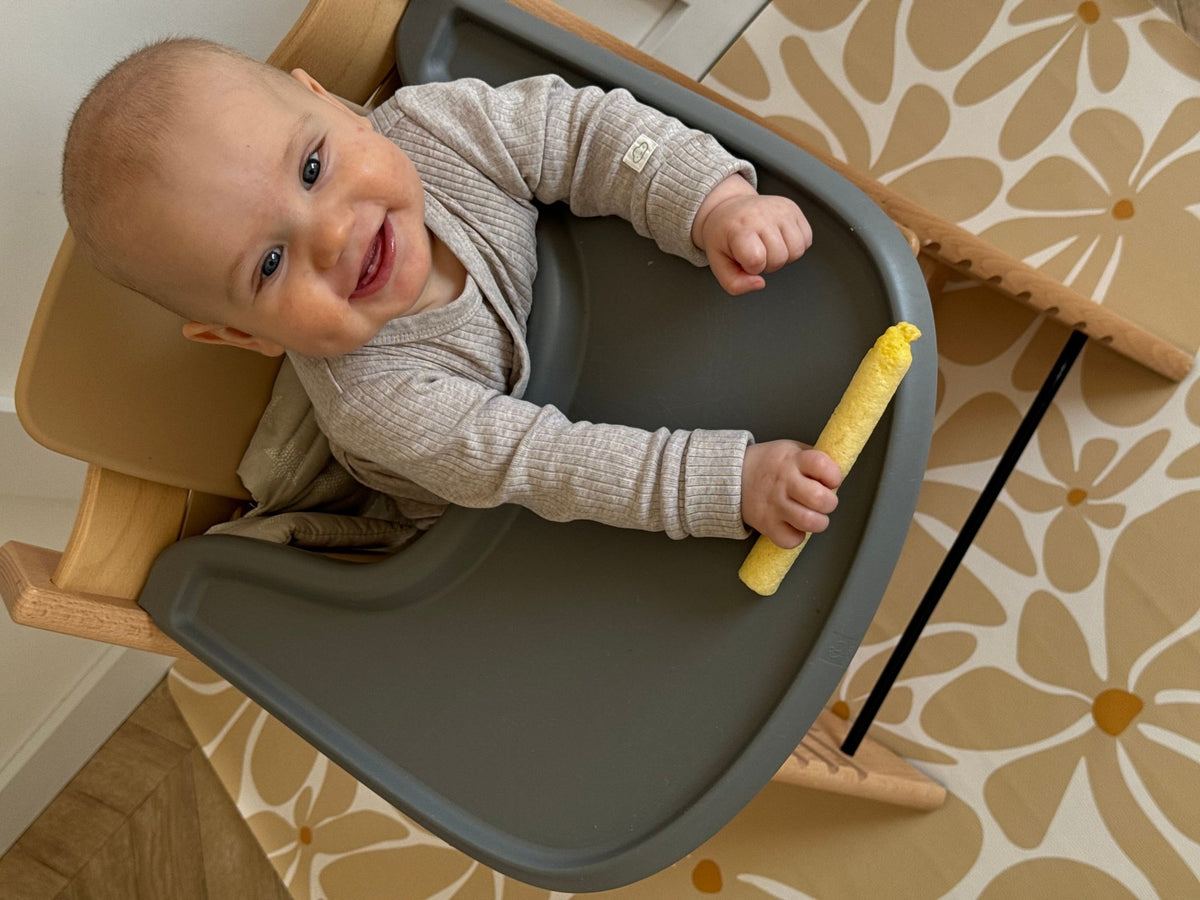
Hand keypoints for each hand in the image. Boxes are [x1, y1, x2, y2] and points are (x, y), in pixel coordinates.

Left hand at [692, 175, 812, 294]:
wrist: (728, 208)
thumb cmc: (724, 237)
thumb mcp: (719, 264)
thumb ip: (735, 284)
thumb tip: (760, 284)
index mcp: (740, 228)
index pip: (757, 260)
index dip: (751, 268)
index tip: (743, 257)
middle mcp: (762, 215)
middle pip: (780, 258)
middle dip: (768, 264)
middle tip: (755, 251)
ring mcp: (780, 210)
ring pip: (797, 251)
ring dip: (784, 256)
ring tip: (768, 246)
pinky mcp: (794, 209)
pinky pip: (806, 239)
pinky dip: (794, 245)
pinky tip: (779, 238)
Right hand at [741, 441, 841, 547]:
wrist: (732, 476)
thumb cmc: (770, 464)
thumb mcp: (792, 450)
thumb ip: (815, 459)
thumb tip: (839, 472)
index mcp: (793, 460)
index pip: (822, 465)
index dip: (834, 476)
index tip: (831, 479)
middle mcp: (784, 482)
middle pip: (820, 499)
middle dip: (829, 503)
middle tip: (823, 501)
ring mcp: (775, 504)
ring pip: (809, 522)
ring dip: (818, 522)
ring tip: (813, 516)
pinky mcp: (766, 524)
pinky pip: (791, 540)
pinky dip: (796, 536)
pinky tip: (794, 525)